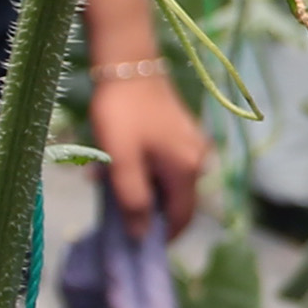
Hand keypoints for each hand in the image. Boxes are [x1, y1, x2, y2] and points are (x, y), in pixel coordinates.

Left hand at [88, 62, 207, 232]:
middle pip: (176, 200)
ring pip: (168, 181)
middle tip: (116, 208)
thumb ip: (133, 201)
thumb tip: (141, 236)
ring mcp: (193, 143)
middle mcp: (198, 159)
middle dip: (147, 209)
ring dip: (143, 187)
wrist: (128, 63)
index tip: (135, 244)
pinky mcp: (182, 131)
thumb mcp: (122, 162)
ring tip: (109, 178)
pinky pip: (167, 162)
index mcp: (187, 170)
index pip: (181, 218)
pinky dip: (146, 169)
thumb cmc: (123, 115)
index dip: (161, 236)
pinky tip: (121, 160)